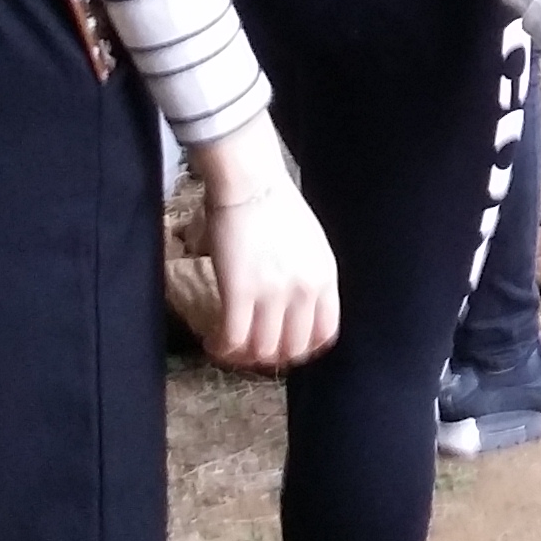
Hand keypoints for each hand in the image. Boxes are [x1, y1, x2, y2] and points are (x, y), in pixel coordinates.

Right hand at [191, 123, 339, 368]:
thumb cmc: (275, 205)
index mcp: (326, 277)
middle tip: (251, 352)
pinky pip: (234, 338)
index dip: (304, 349)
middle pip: (293, 348)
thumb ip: (306, 275)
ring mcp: (274, 294)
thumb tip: (290, 303)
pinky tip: (214, 344)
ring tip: (229, 348)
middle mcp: (305, 290)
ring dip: (244, 357)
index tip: (286, 349)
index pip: (326, 333)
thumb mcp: (309, 244)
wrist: (251, 183)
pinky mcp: (240, 293)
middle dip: (272, 357)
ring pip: (262, 350)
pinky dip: (223, 349)